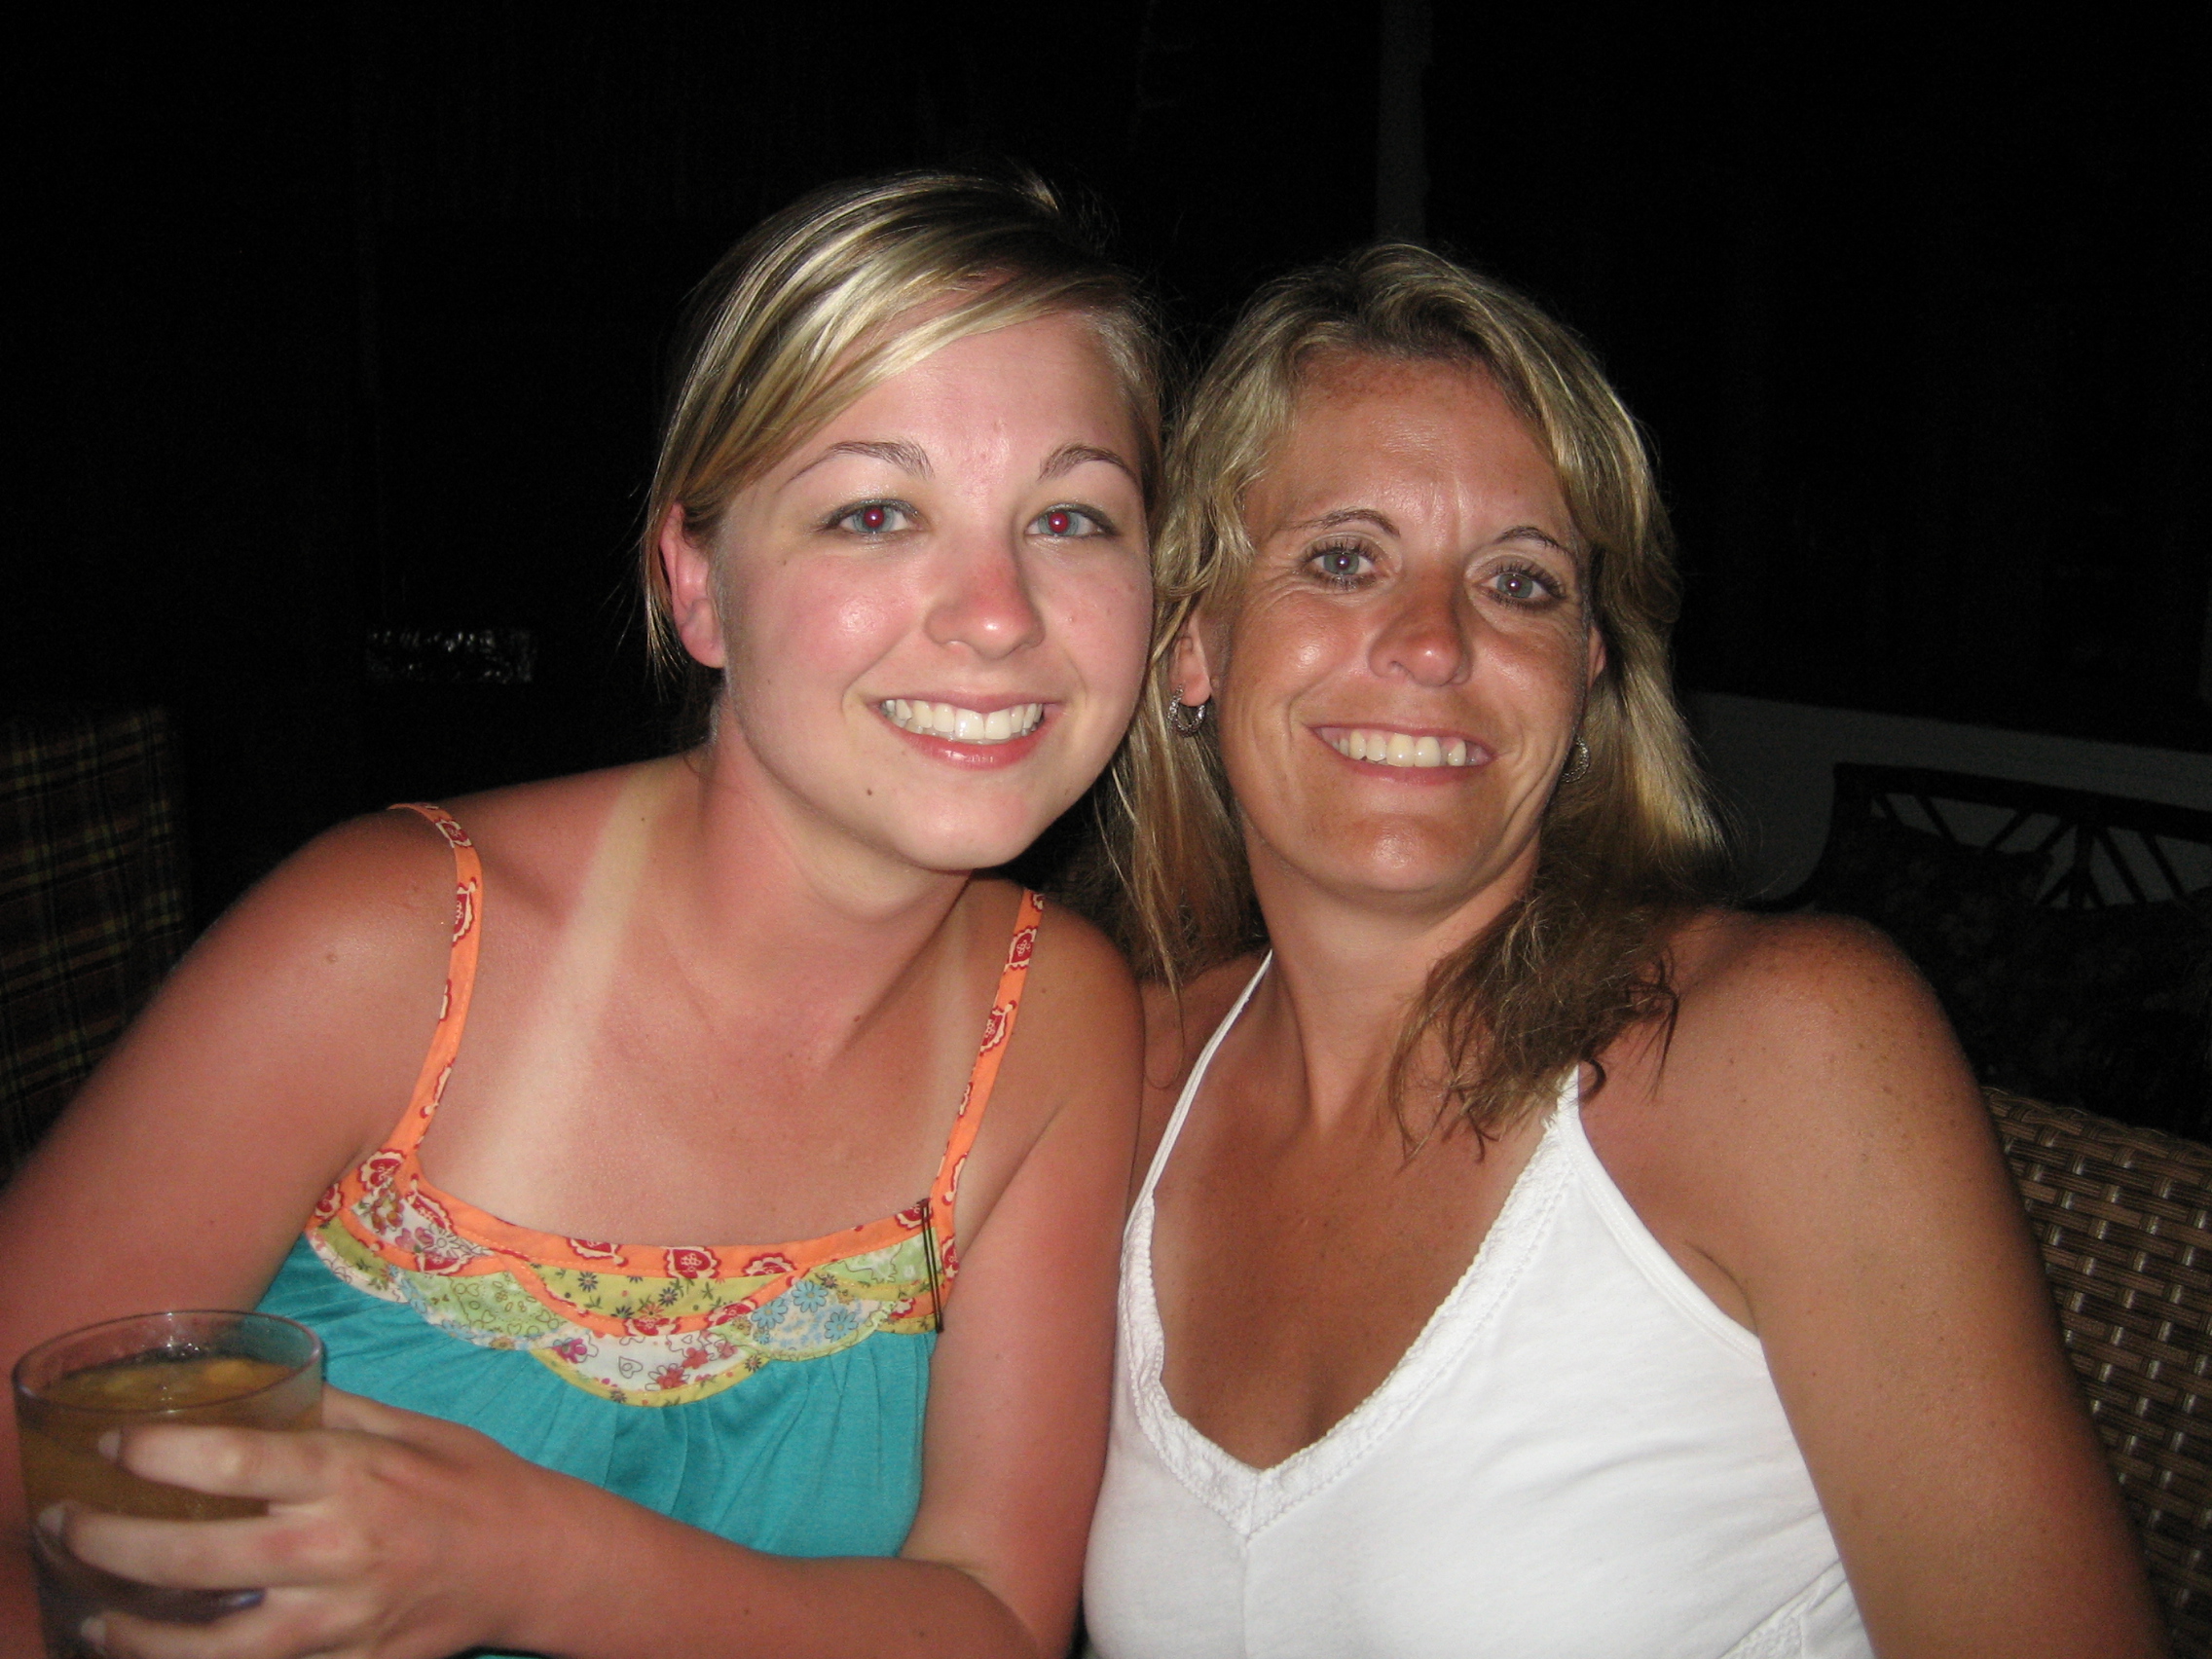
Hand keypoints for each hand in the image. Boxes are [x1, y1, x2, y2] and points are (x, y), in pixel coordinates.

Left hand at [47, 1390, 556, 1658]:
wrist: (534, 1561)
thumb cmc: (472, 1481)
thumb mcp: (409, 1427)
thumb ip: (331, 1415)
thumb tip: (257, 1393)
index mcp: (353, 1477)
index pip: (235, 1464)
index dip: (158, 1454)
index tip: (113, 1443)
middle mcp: (339, 1550)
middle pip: (198, 1561)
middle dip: (112, 1545)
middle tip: (66, 1525)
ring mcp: (340, 1621)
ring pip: (211, 1649)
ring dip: (135, 1636)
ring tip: (90, 1614)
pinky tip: (160, 1652)